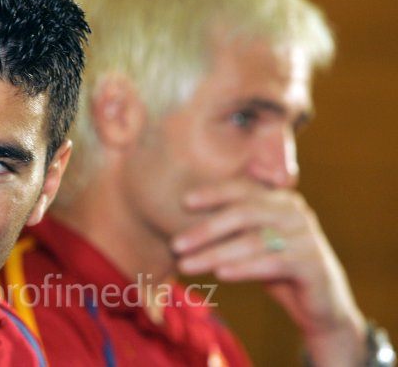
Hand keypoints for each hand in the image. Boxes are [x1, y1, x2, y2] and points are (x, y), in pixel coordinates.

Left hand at [171, 180, 366, 365]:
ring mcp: (307, 237)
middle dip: (206, 229)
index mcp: (280, 199)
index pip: (243, 189)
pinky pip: (272, 263)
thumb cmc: (278, 269)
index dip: (213, 193)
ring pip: (253, 241)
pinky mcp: (314, 264)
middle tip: (176, 244)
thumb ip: (233, 225)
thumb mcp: (254, 242)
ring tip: (186, 265)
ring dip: (215, 254)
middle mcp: (296, 212)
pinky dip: (243, 268)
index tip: (184, 202)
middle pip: (244, 213)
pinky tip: (220, 274)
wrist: (321, 307)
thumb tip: (183, 211)